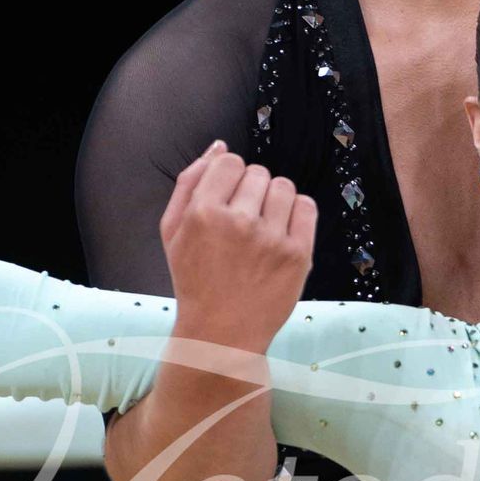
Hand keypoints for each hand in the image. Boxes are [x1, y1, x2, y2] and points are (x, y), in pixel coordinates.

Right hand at [159, 145, 316, 351]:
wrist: (221, 334)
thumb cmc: (195, 281)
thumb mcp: (173, 232)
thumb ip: (189, 183)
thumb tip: (219, 146)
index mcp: (203, 213)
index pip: (230, 162)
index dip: (229, 178)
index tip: (227, 201)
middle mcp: (238, 222)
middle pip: (258, 172)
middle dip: (251, 191)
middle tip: (243, 222)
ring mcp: (271, 239)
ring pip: (283, 187)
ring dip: (274, 201)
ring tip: (263, 228)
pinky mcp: (298, 255)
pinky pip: (306, 207)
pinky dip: (296, 214)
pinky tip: (282, 233)